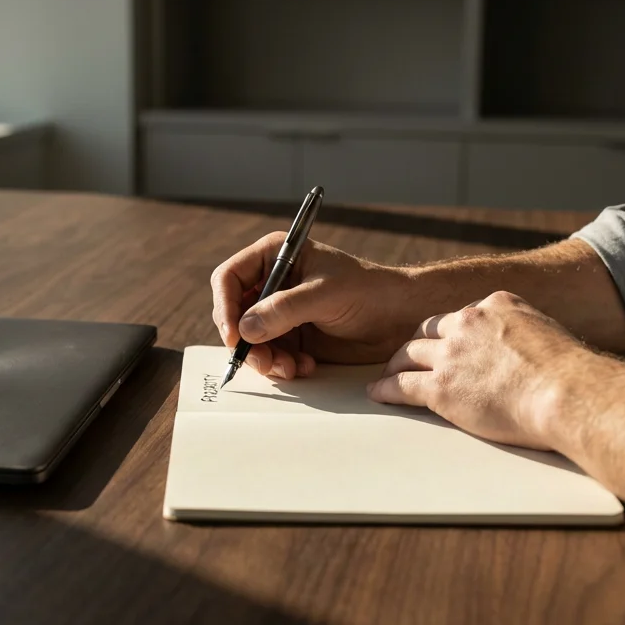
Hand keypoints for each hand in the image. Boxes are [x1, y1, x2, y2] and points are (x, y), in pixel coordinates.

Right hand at [211, 232, 422, 377]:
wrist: (399, 318)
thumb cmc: (368, 291)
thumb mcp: (325, 295)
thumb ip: (284, 310)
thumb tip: (245, 328)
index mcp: (275, 256)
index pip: (229, 278)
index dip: (225, 307)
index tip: (235, 336)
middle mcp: (271, 282)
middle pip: (234, 314)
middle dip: (246, 341)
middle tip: (264, 361)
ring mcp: (279, 311)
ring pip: (249, 340)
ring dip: (265, 359)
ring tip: (290, 368)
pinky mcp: (291, 337)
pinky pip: (269, 355)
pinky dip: (281, 366)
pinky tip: (304, 367)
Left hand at [366, 291, 585, 450]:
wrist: (568, 393)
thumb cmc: (573, 376)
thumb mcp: (550, 336)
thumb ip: (529, 338)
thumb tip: (534, 357)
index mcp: (496, 305)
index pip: (463, 316)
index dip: (452, 332)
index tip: (447, 342)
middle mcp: (469, 323)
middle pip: (429, 330)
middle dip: (417, 343)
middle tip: (407, 355)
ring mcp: (451, 354)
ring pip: (409, 354)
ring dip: (395, 364)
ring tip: (387, 374)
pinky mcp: (441, 386)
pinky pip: (402, 385)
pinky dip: (386, 388)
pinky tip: (378, 393)